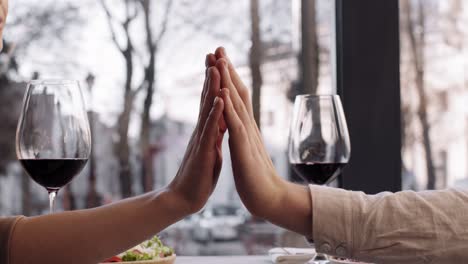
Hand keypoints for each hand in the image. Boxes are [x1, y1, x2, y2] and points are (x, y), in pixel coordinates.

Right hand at [167, 54, 224, 213]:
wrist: (184, 198)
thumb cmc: (199, 176)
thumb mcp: (211, 150)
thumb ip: (214, 135)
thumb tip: (221, 123)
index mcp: (206, 131)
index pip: (211, 101)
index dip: (215, 82)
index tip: (218, 61)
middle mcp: (202, 130)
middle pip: (208, 98)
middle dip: (212, 75)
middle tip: (214, 53)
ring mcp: (201, 140)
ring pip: (208, 109)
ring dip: (213, 88)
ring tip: (216, 67)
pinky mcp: (203, 152)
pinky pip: (210, 130)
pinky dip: (216, 114)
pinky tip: (221, 99)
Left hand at [215, 47, 311, 235]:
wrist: (268, 198)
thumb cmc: (255, 177)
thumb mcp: (246, 150)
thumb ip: (243, 135)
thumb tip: (240, 125)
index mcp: (245, 128)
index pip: (236, 97)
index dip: (227, 77)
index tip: (219, 59)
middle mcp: (247, 126)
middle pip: (237, 92)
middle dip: (227, 69)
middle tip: (219, 47)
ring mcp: (247, 136)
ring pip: (236, 103)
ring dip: (227, 80)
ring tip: (220, 60)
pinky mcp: (243, 149)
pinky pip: (235, 124)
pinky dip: (228, 107)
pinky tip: (223, 92)